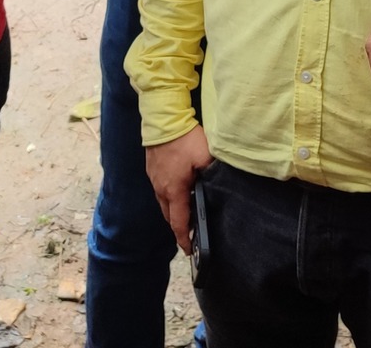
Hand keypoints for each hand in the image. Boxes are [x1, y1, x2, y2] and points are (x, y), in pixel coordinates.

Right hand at [145, 126, 211, 252]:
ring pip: (163, 204)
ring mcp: (154, 179)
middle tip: (189, 235)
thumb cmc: (184, 139)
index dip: (184, 238)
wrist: (164, 119)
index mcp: (174, 190)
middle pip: (169, 216)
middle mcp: (161, 188)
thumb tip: (218, 185)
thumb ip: (212, 174)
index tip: (188, 250)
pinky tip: (178, 192)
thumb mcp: (206, 157)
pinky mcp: (152, 170)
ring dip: (173, 212)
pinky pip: (160, 191)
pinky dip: (168, 198)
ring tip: (185, 215)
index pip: (179, 222)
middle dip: (178, 228)